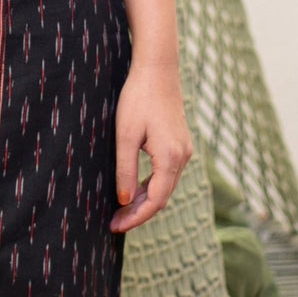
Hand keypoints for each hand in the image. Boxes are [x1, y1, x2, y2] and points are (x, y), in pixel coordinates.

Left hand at [111, 60, 192, 232]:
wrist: (157, 70)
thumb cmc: (137, 99)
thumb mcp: (125, 136)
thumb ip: (125, 170)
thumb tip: (124, 201)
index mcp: (170, 158)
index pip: (155, 201)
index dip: (136, 218)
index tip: (115, 226)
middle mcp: (182, 157)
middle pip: (162, 197)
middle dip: (138, 213)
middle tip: (114, 223)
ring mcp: (183, 150)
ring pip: (165, 187)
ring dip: (144, 201)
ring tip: (120, 210)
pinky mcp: (179, 144)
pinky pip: (166, 174)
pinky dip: (150, 186)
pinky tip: (133, 190)